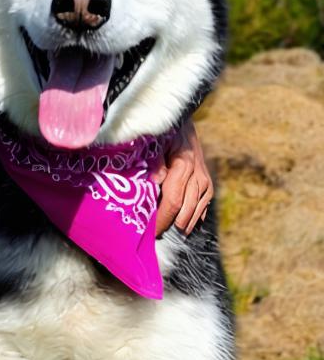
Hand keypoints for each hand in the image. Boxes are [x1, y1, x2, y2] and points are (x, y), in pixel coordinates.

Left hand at [152, 118, 212, 235]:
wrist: (181, 121)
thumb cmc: (163, 132)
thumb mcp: (155, 144)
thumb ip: (154, 164)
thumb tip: (153, 185)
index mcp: (184, 165)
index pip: (173, 200)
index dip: (162, 219)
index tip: (151, 232)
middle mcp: (199, 175)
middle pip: (186, 209)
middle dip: (171, 225)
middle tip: (156, 238)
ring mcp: (205, 180)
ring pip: (196, 210)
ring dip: (184, 224)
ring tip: (170, 235)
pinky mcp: (208, 183)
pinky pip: (203, 205)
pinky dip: (194, 217)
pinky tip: (186, 225)